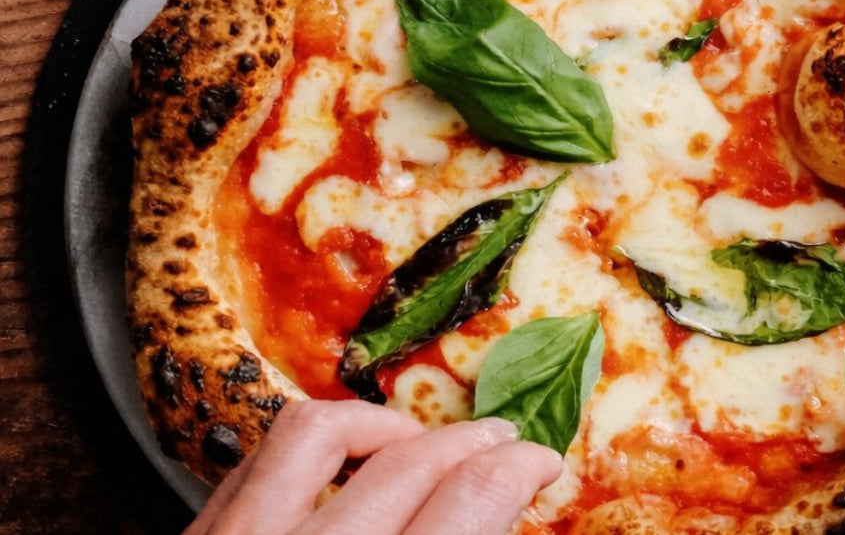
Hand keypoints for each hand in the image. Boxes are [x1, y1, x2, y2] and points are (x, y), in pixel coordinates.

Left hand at [185, 400, 561, 534]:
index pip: (470, 498)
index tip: (538, 464)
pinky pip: (259, 453)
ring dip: (385, 426)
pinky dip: (312, 441)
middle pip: (409, 460)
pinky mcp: (200, 533)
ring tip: (416, 443)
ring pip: (320, 430)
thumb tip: (501, 511)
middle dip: (474, 443)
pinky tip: (340, 461)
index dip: (521, 468)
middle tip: (502, 446)